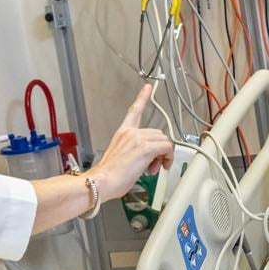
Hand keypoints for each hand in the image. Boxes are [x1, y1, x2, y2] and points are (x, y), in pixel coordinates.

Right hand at [89, 84, 173, 200]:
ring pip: (164, 141)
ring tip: (152, 169)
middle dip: (159, 149)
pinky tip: (159, 167)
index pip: (134, 111)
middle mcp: (131, 132)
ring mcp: (138, 139)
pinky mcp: (146, 147)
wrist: (102, 181)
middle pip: (157, 133)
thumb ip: (133, 153)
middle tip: (153, 164)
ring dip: (163, 156)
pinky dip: (167, 158)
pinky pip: (167, 148)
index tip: (148, 88)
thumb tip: (146, 161)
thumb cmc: (108, 176)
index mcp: (123, 133)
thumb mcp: (120, 158)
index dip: (142, 98)